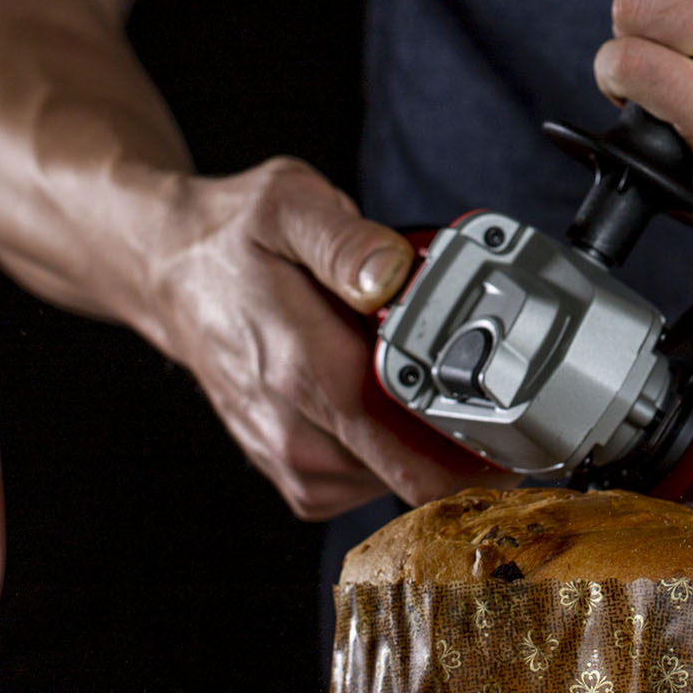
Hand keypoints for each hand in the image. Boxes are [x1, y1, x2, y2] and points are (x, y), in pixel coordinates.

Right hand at [148, 156, 500, 519]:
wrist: (169, 272)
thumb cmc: (233, 238)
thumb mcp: (290, 204)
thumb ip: (347, 240)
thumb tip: (391, 274)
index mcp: (306, 371)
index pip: (413, 457)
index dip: (482, 456)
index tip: (523, 431)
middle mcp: (295, 432)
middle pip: (417, 478)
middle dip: (463, 445)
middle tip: (485, 392)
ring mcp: (290, 462)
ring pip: (395, 486)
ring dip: (426, 449)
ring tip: (424, 386)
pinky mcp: (291, 476)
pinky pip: (366, 488)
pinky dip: (391, 456)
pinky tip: (387, 408)